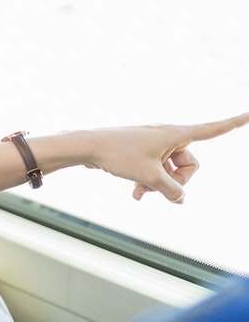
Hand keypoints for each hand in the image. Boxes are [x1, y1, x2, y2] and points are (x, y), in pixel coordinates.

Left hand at [83, 111, 248, 203]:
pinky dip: (149, 182)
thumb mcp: (150, 177)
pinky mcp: (141, 150)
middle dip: (177, 181)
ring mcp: (153, 143)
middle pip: (188, 164)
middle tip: (157, 190)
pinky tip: (136, 195)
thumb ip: (171, 190)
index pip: (213, 129)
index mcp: (175, 134)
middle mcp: (167, 135)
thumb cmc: (118, 155)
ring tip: (140, 193)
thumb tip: (180, 199)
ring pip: (169, 170)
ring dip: (159, 184)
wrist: (87, 147)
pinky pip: (154, 169)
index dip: (234, 123)